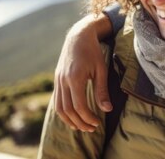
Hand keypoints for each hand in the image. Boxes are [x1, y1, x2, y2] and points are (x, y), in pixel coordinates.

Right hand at [54, 14, 112, 131]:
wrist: (78, 36)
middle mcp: (63, 81)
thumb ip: (102, 90)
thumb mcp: (101, 70)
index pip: (79, 106)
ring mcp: (58, 80)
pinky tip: (73, 116)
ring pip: (59, 108)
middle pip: (67, 110)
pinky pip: (57, 100)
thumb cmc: (93, 52)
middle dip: (79, 122)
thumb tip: (107, 110)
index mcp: (75, 78)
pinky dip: (64, 112)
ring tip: (82, 126)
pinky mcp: (57, 80)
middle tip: (91, 128)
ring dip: (70, 120)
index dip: (88, 118)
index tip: (97, 123)